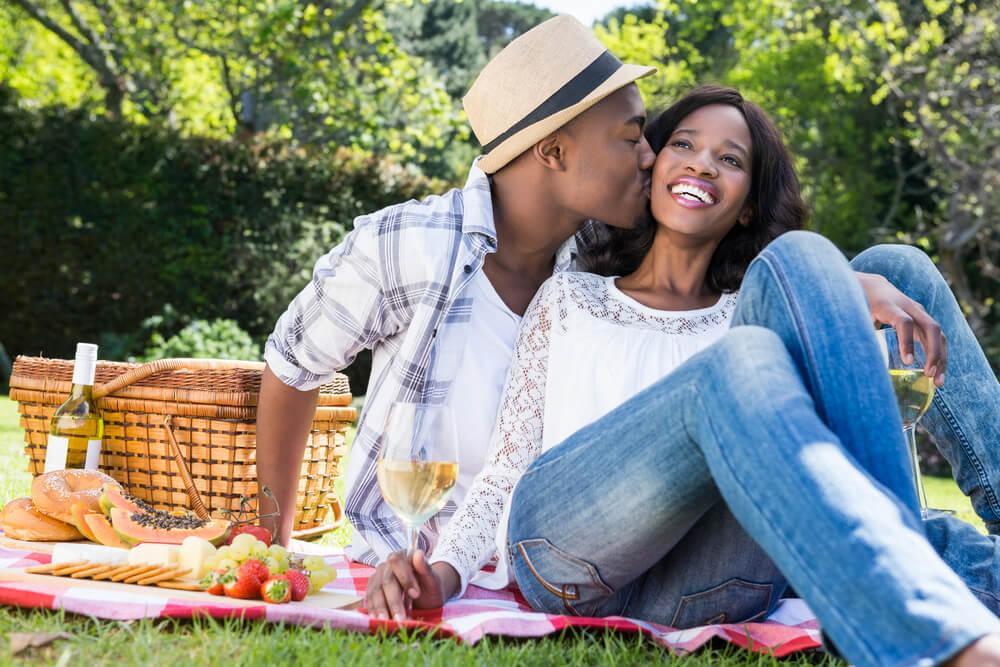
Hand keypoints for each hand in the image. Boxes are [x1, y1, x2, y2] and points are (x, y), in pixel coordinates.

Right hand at [364, 550, 456, 620]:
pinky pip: (369, 600)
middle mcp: (387, 565)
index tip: (416, 594)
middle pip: (386, 581)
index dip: (405, 578)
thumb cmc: (430, 587)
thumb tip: (418, 553)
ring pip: (375, 591)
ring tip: (386, 623)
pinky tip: (377, 621)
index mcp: (403, 557)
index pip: (397, 563)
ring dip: (380, 609)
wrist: (426, 597)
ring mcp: (378, 577)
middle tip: (400, 619)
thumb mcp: (433, 580)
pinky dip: (373, 611)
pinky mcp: (373, 590)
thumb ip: (425, 568)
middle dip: (393, 601)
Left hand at [856, 271, 946, 386]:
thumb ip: (852, 333)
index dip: (907, 341)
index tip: (907, 362)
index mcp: (888, 305)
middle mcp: (908, 307)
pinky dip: (939, 355)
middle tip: (930, 375)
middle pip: (930, 327)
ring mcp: (919, 312)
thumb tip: (853, 363)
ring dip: (941, 357)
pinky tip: (937, 374)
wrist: (871, 286)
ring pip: (938, 334)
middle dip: (934, 352)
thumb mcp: (852, 316)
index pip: (904, 322)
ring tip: (938, 382)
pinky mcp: (922, 320)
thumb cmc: (858, 304)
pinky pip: (936, 337)